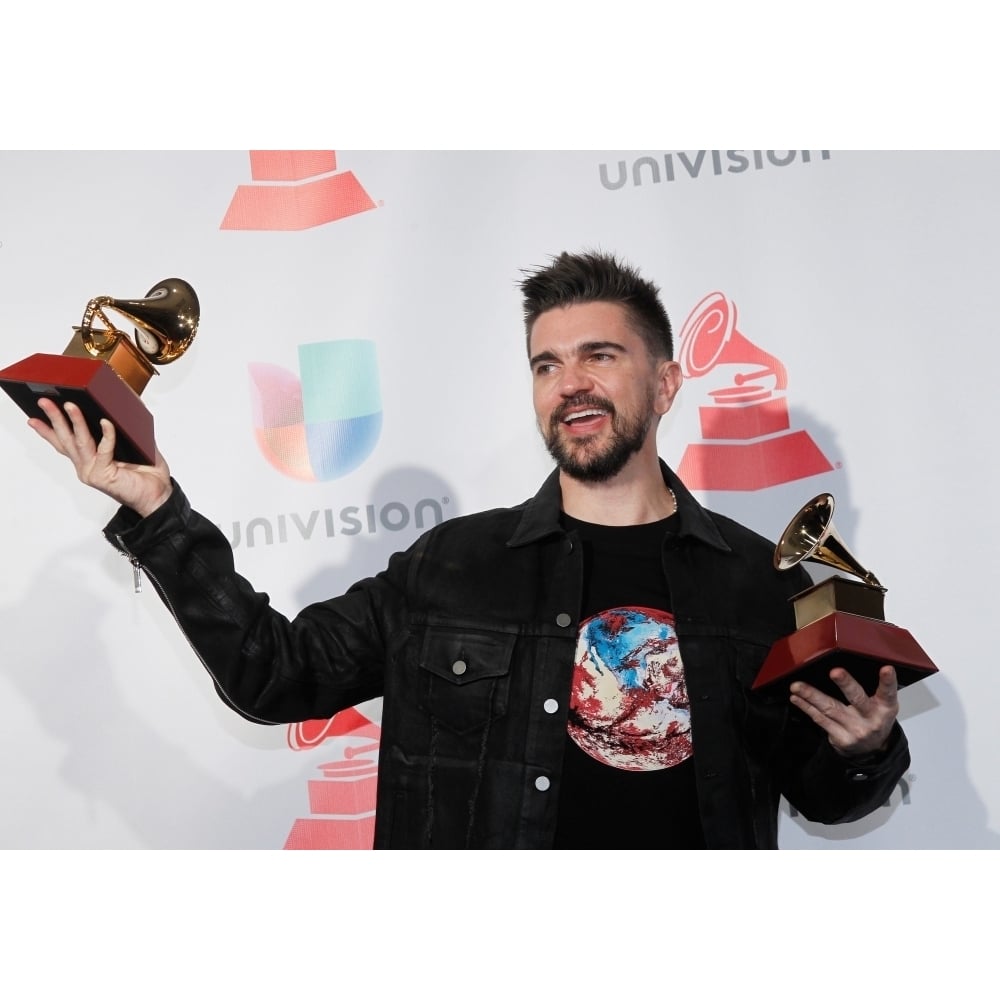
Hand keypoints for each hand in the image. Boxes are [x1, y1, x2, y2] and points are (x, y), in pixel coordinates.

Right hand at [28, 398, 172, 517]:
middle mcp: (87, 467)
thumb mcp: (134, 446)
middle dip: (54, 419)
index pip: (64, 444)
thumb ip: (124, 431)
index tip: (33, 418)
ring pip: (80, 443)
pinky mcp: (104, 476)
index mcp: (90, 460)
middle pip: (66, 440)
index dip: (47, 432)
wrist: (160, 495)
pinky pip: (104, 450)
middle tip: (43, 402)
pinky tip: (105, 422)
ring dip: (74, 422)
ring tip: (69, 405)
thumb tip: (123, 407)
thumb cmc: (147, 473)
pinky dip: (106, 435)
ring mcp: (93, 472)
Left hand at [789, 665, 898, 757]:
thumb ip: (871, 688)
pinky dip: (807, 707)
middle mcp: (871, 719)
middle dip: (846, 684)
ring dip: (812, 695)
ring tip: (797, 686)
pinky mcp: (840, 738)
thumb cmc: (873, 718)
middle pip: (857, 699)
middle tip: (835, 672)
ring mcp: (855, 730)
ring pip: (830, 709)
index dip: (888, 681)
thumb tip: (846, 662)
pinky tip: (797, 698)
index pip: (888, 692)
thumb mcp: (881, 705)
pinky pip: (820, 719)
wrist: (871, 750)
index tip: (887, 669)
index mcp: (885, 707)